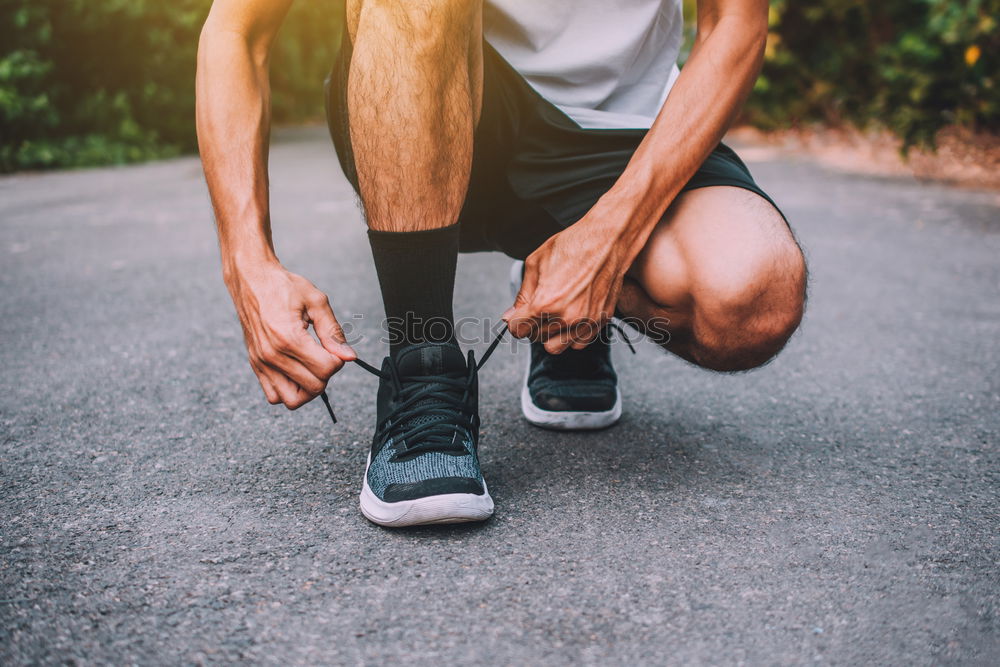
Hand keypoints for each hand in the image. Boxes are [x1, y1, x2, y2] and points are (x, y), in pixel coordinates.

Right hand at [225, 261, 355, 408]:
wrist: (251, 279)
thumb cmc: (283, 286)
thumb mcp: (316, 301)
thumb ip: (333, 332)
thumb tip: (349, 357)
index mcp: (288, 338)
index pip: (325, 370)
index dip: (338, 361)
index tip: (334, 348)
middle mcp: (271, 355)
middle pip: (313, 387)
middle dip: (326, 374)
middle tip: (325, 355)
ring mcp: (261, 362)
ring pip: (292, 400)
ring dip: (308, 388)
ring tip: (311, 367)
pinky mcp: (255, 365)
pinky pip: (273, 395)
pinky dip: (289, 389)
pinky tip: (296, 371)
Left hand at [504, 216, 635, 353]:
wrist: (608, 240)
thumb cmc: (572, 246)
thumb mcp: (535, 264)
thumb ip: (521, 295)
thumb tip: (510, 317)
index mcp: (546, 303)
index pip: (518, 330)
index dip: (515, 321)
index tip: (519, 314)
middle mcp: (566, 317)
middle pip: (535, 338)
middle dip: (532, 325)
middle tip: (538, 306)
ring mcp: (586, 322)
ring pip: (555, 347)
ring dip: (551, 334)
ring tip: (554, 313)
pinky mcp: (600, 322)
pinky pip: (578, 343)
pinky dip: (571, 335)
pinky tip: (571, 316)